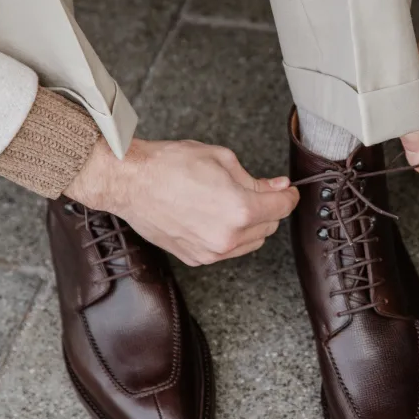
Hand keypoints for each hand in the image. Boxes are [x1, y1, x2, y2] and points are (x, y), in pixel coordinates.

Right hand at [65, 138, 298, 266]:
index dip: (289, 195)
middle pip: (269, 227)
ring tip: (231, 203)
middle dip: (267, 208)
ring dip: (250, 225)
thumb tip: (277, 187)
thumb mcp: (221, 160)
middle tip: (254, 190)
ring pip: (251, 242)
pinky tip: (214, 216)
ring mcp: (211, 252)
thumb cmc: (169, 166)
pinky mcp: (196, 258)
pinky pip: (227, 250)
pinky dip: (229, 236)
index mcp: (240, 210)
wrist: (130, 182)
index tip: (287, 190)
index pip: (282, 207)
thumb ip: (254, 179)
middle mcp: (228, 237)